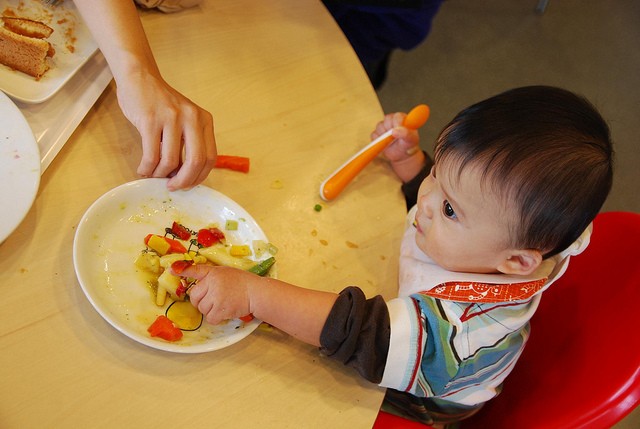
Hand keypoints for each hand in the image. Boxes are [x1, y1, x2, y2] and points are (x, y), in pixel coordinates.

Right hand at [116, 71, 216, 189]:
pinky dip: (147, 168)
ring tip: (153, 175)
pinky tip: (143, 170)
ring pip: (171, 160)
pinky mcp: (150, 120)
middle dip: (184, 181)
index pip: (210, 157)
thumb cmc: (160, 103)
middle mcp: (192, 118)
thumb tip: (184, 175)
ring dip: (160, 174)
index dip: (200, 176)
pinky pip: (151, 155)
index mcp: (203, 120)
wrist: (139, 77)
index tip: (188, 184)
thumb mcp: (184, 119)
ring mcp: (171, 118)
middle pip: (196, 161)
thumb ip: (188, 142)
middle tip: (172, 187)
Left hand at [170, 264, 252, 324]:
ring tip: (222, 304)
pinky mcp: (221, 309)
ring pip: (201, 309)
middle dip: (201, 301)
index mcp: (213, 273)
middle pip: (194, 297)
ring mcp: (216, 297)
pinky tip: (224, 311)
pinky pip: (210, 318)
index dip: (181, 271)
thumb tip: (196, 285)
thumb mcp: (225, 273)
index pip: (195, 270)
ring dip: (209, 310)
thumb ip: (210, 276)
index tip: (170, 271)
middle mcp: (213, 283)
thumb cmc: (241, 282)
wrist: (256, 292)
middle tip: (213, 299)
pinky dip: (215, 318)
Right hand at [371, 112, 420, 162]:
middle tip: (394, 137)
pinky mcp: (377, 134)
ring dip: (384, 135)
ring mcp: (384, 126)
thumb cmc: (408, 145)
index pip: (397, 116)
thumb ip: (406, 134)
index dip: (396, 122)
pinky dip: (378, 140)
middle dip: (390, 128)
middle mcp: (393, 120)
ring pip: (379, 126)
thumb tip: (395, 131)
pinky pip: (374, 134)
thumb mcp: (411, 140)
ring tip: (391, 141)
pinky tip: (385, 144)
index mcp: (403, 119)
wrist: (401, 155)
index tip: (397, 130)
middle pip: (387, 119)